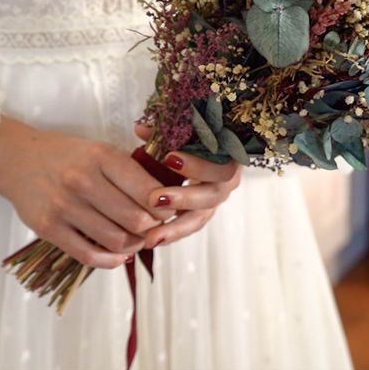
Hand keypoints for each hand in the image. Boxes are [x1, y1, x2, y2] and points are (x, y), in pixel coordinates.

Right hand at [0, 117, 176, 268]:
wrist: (16, 159)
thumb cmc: (67, 156)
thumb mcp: (101, 151)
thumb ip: (130, 173)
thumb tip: (163, 203)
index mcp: (102, 157)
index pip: (147, 190)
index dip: (164, 207)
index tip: (167, 210)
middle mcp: (83, 181)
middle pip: (136, 219)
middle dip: (152, 229)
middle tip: (154, 228)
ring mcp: (64, 207)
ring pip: (116, 240)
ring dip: (134, 246)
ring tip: (138, 240)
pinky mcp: (48, 229)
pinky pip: (88, 255)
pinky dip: (111, 260)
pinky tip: (120, 254)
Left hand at [135, 125, 242, 248]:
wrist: (201, 147)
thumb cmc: (195, 134)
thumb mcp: (183, 130)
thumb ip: (165, 130)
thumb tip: (141, 129)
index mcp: (228, 156)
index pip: (219, 164)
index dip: (197, 164)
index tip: (169, 158)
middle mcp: (225, 181)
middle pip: (212, 195)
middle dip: (183, 198)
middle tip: (154, 199)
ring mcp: (214, 199)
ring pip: (200, 218)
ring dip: (175, 227)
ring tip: (151, 237)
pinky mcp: (203, 213)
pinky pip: (190, 226)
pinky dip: (172, 234)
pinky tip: (152, 240)